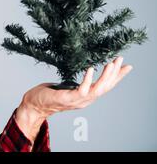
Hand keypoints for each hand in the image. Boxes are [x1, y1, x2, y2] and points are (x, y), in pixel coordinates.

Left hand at [15, 56, 132, 142]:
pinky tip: (91, 68)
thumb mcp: (70, 86)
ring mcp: (78, 100)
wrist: (34, 104)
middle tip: (120, 59)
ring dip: (106, 76)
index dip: (118, 76)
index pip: (107, 86)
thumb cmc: (50, 94)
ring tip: (110, 63)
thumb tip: (88, 71)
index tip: (127, 65)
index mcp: (87, 96)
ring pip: (98, 89)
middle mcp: (86, 100)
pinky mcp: (68, 98)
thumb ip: (80, 82)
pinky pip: (81, 90)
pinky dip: (88, 79)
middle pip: (106, 87)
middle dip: (115, 73)